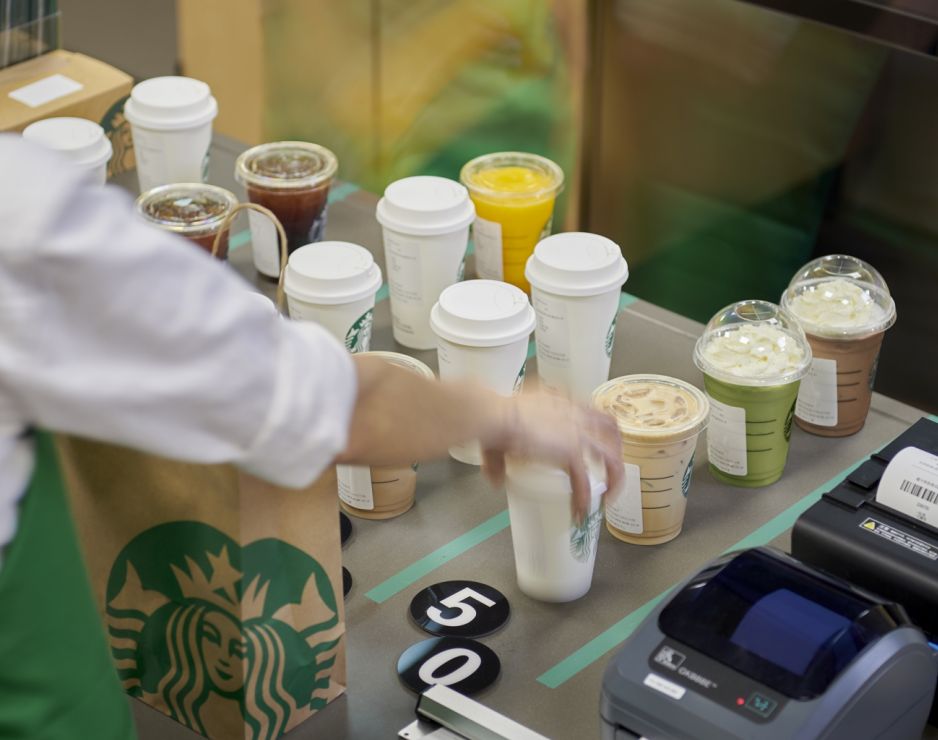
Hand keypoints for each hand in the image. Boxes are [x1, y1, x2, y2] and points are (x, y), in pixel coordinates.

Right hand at [480, 389, 623, 522]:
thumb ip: (499, 459)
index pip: (591, 410)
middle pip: (611, 427)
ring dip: (612, 478)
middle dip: (615, 450)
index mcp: (561, 403)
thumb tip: (495, 478)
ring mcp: (577, 432)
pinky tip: (580, 512)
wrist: (495, 416)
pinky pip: (584, 481)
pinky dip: (584, 499)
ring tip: (606, 499)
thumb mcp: (500, 437)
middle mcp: (575, 414)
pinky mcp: (571, 451)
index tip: (596, 442)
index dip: (598, 428)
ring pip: (610, 455)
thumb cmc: (493, 418)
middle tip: (609, 472)